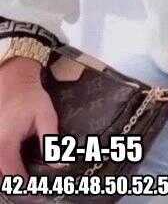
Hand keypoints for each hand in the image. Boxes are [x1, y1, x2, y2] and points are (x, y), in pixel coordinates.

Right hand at [0, 57, 58, 178]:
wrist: (12, 79)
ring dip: (7, 176)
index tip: (36, 192)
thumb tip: (58, 164)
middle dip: (14, 185)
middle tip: (31, 190)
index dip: (23, 186)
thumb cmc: (30, 96)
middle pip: (0, 176)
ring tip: (24, 181)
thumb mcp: (45, 115)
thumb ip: (50, 140)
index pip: (12, 173)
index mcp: (6, 141)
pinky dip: (5, 166)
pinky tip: (16, 168)